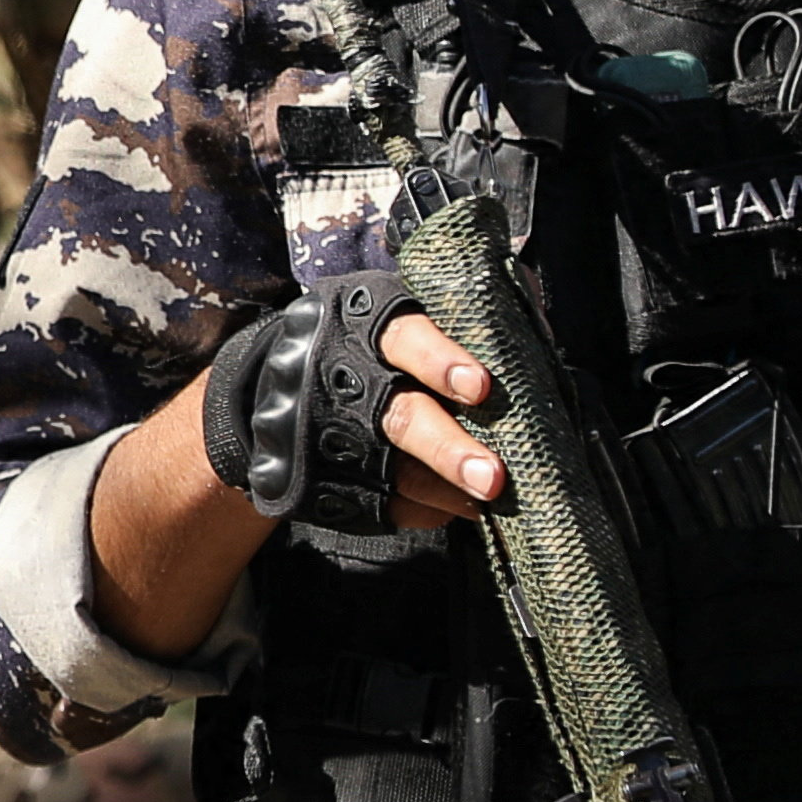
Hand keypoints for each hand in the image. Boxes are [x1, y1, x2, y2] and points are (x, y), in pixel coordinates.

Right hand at [195, 275, 512, 537]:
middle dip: (449, 449)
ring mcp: (332, 435)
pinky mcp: (325, 480)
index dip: (443, 362)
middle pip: (402, 418)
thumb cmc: (365, 340)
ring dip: (446, 489)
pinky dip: (426, 509)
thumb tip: (528, 293)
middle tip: (493, 477)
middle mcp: (346, 379)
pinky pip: (382, 503)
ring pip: (395, 470)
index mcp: (366, 324)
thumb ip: (459, 305)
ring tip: (488, 499)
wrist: (273, 386)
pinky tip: (458, 506)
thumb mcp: (394, 303)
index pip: (406, 339)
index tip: (481, 387)